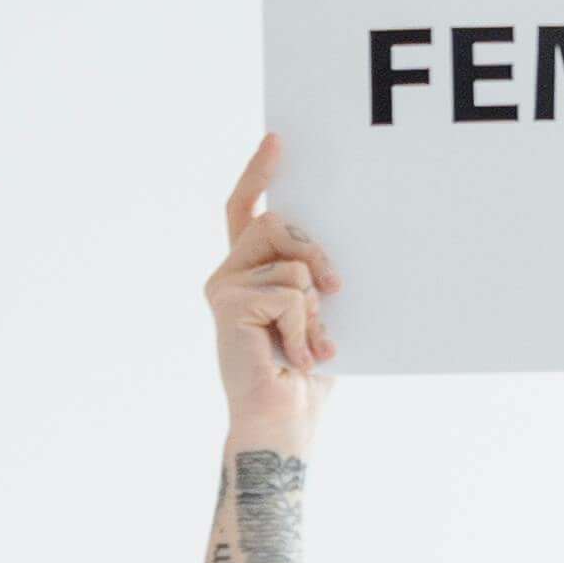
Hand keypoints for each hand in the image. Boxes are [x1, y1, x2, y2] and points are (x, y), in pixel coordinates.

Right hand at [209, 133, 338, 441]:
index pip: (247, 210)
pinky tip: (298, 358)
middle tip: (339, 289)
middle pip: (278, 222)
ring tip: (313, 344)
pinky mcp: (227, 303)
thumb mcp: (318, 313)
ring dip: (317, 306)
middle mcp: (230, 274)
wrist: (282, 421)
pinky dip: (306, 328)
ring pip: (291, 260)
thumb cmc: (304, 375)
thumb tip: (331, 252)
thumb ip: (314, 276)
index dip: (259, 173)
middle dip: (317, 251)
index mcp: (250, 273)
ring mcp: (224, 287)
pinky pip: (289, 292)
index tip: (278, 140)